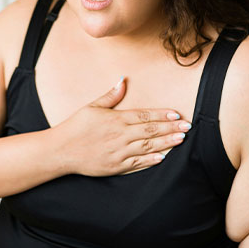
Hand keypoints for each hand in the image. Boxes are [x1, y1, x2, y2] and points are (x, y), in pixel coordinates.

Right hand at [54, 77, 191, 175]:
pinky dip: (150, 160)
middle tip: (188, 126)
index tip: (176, 114)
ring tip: (180, 139)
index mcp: (115, 119)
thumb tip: (123, 80)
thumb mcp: (92, 107)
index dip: (162, 115)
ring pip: (147, 147)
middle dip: (171, 128)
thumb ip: (111, 95)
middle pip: (150, 131)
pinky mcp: (115, 167)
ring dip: (166, 143)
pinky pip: (137, 164)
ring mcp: (118, 152)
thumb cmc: (75, 127)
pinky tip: (162, 157)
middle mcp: (120, 136)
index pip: (144, 116)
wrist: (60, 151)